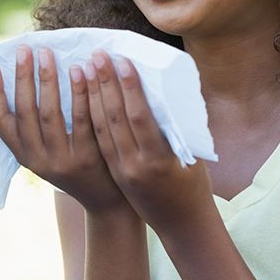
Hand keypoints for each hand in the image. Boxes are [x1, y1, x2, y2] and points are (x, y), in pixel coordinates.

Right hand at [0, 45, 127, 213]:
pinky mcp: (88, 157)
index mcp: (24, 155)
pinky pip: (82, 118)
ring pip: (50, 114)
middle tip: (24, 49)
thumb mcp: (48, 152)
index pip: (0, 122)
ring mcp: (63, 160)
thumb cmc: (75, 164)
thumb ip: (37, 127)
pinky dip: (79, 92)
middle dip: (23, 78)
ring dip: (47, 80)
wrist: (106, 201)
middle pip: (25, 112)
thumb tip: (27, 77)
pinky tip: (80, 70)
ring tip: (47, 53)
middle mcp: (38, 159)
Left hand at [83, 49, 215, 234]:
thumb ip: (177, 126)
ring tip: (84, 68)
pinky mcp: (114, 171)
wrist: (181, 224)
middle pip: (115, 118)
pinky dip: (90, 114)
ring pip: (100, 128)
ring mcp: (121, 170)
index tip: (122, 60)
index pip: (140, 117)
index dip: (130, 87)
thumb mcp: (191, 154)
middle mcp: (135, 166)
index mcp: (160, 160)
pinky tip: (85, 94)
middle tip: (98, 55)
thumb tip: (166, 88)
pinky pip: (98, 139)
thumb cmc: (194, 183)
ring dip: (91, 96)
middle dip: (105, 84)